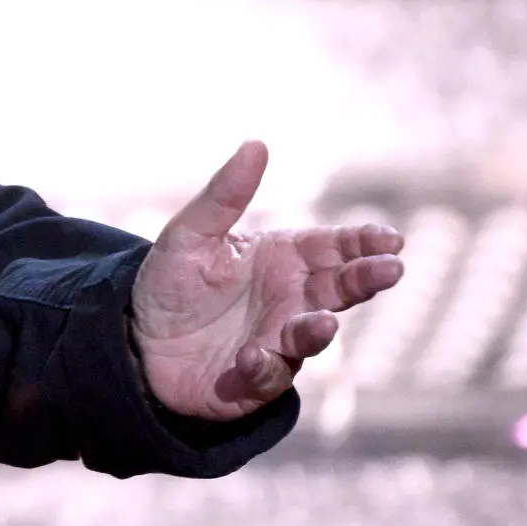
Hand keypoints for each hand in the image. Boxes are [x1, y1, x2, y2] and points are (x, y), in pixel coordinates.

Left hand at [128, 140, 403, 421]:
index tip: (389, 239)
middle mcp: (290, 300)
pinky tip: (250, 356)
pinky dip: (263, 367)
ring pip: (309, 337)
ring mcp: (277, 341)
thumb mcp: (189, 234)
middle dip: (366, 279)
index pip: (333, 247)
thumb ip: (224, 196)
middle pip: (338, 289)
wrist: (135, 340)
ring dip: (317, 331)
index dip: (363, 242)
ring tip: (323, 322)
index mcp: (282, 260)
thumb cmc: (171, 283)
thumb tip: (256, 145)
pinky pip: (268, 376)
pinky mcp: (254, 380)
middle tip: (391, 270)